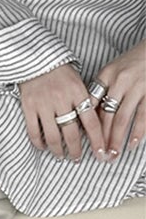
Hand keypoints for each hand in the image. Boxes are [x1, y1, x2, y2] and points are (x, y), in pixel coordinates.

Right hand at [19, 64, 105, 162]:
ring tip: (60, 156)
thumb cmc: (59, 71)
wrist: (35, 59)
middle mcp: (61, 100)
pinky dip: (38, 142)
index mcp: (77, 92)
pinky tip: (43, 147)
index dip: (96, 140)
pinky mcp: (28, 108)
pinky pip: (33, 131)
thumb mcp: (77, 82)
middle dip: (75, 150)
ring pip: (52, 136)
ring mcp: (43, 105)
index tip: (100, 152)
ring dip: (57, 150)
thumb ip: (82, 101)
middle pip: (71, 133)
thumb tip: (86, 127)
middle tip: (76, 158)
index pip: (91, 121)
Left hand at [93, 41, 145, 160]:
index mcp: (106, 76)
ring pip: (123, 118)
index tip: (80, 142)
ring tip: (112, 155)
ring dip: (117, 139)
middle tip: (97, 156)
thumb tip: (85, 118)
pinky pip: (144, 115)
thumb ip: (99, 91)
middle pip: (105, 115)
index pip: (91, 104)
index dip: (86, 125)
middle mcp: (120, 81)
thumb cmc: (131, 62)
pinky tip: (132, 144)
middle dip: (100, 138)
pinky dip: (138, 131)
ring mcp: (138, 87)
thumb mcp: (111, 70)